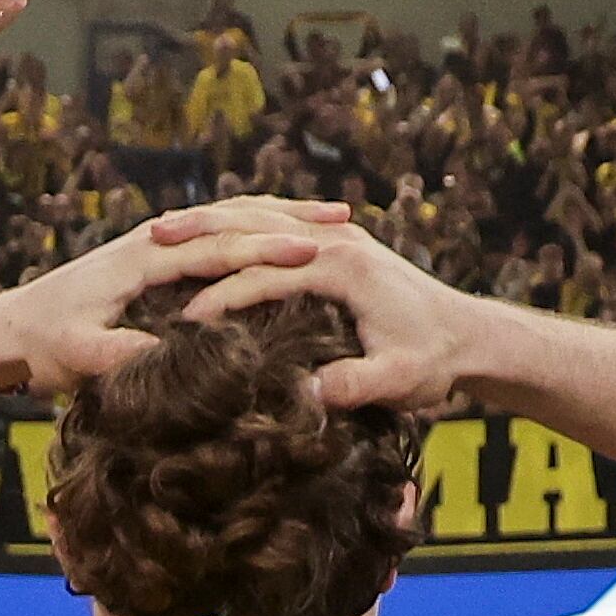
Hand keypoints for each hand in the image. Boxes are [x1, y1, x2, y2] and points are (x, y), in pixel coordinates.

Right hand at [163, 211, 498, 411]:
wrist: (470, 335)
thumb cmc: (435, 360)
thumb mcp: (400, 379)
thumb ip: (356, 384)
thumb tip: (306, 393)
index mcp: (343, 267)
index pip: (264, 273)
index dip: (219, 298)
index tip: (179, 323)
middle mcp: (337, 241)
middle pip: (253, 233)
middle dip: (199, 242)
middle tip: (145, 253)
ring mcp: (336, 239)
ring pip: (260, 222)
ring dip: (210, 227)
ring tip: (158, 234)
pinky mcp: (335, 248)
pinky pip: (274, 232)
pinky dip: (236, 233)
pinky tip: (202, 243)